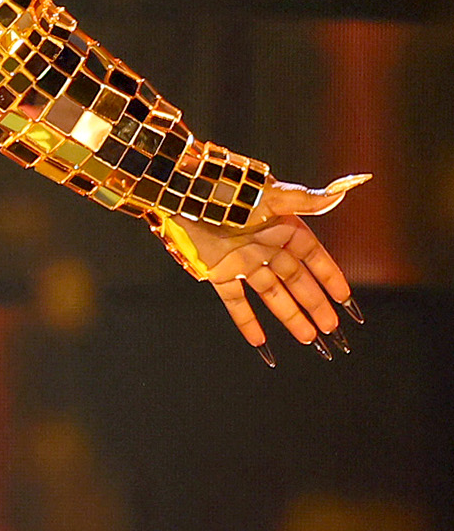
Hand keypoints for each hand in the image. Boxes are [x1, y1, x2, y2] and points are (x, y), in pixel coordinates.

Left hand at [165, 176, 367, 362]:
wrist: (186, 193)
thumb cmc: (230, 189)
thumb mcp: (272, 196)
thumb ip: (307, 201)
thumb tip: (342, 192)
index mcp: (283, 226)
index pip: (313, 257)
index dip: (329, 277)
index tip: (344, 298)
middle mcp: (266, 246)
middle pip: (296, 280)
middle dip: (314, 304)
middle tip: (330, 327)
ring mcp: (243, 261)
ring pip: (272, 294)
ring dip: (290, 315)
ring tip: (307, 337)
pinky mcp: (219, 272)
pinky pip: (236, 301)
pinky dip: (246, 321)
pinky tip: (259, 341)